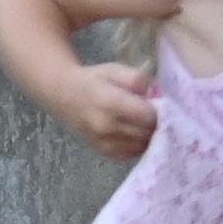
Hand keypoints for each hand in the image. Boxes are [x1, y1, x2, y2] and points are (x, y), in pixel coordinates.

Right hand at [42, 58, 161, 164]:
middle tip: (149, 112)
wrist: (63, 96)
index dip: (158, 109)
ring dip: (148, 134)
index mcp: (109, 103)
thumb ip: (138, 80)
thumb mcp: (115, 70)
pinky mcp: (106, 153)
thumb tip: (158, 95)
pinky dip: (138, 143)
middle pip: (149, 132)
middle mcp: (106, 126)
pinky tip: (131, 131)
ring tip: (140, 121)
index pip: (150, 116)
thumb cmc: (93, 80)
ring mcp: (105, 143)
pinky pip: (134, 153)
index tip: (155, 103)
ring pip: (144, 145)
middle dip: (155, 123)